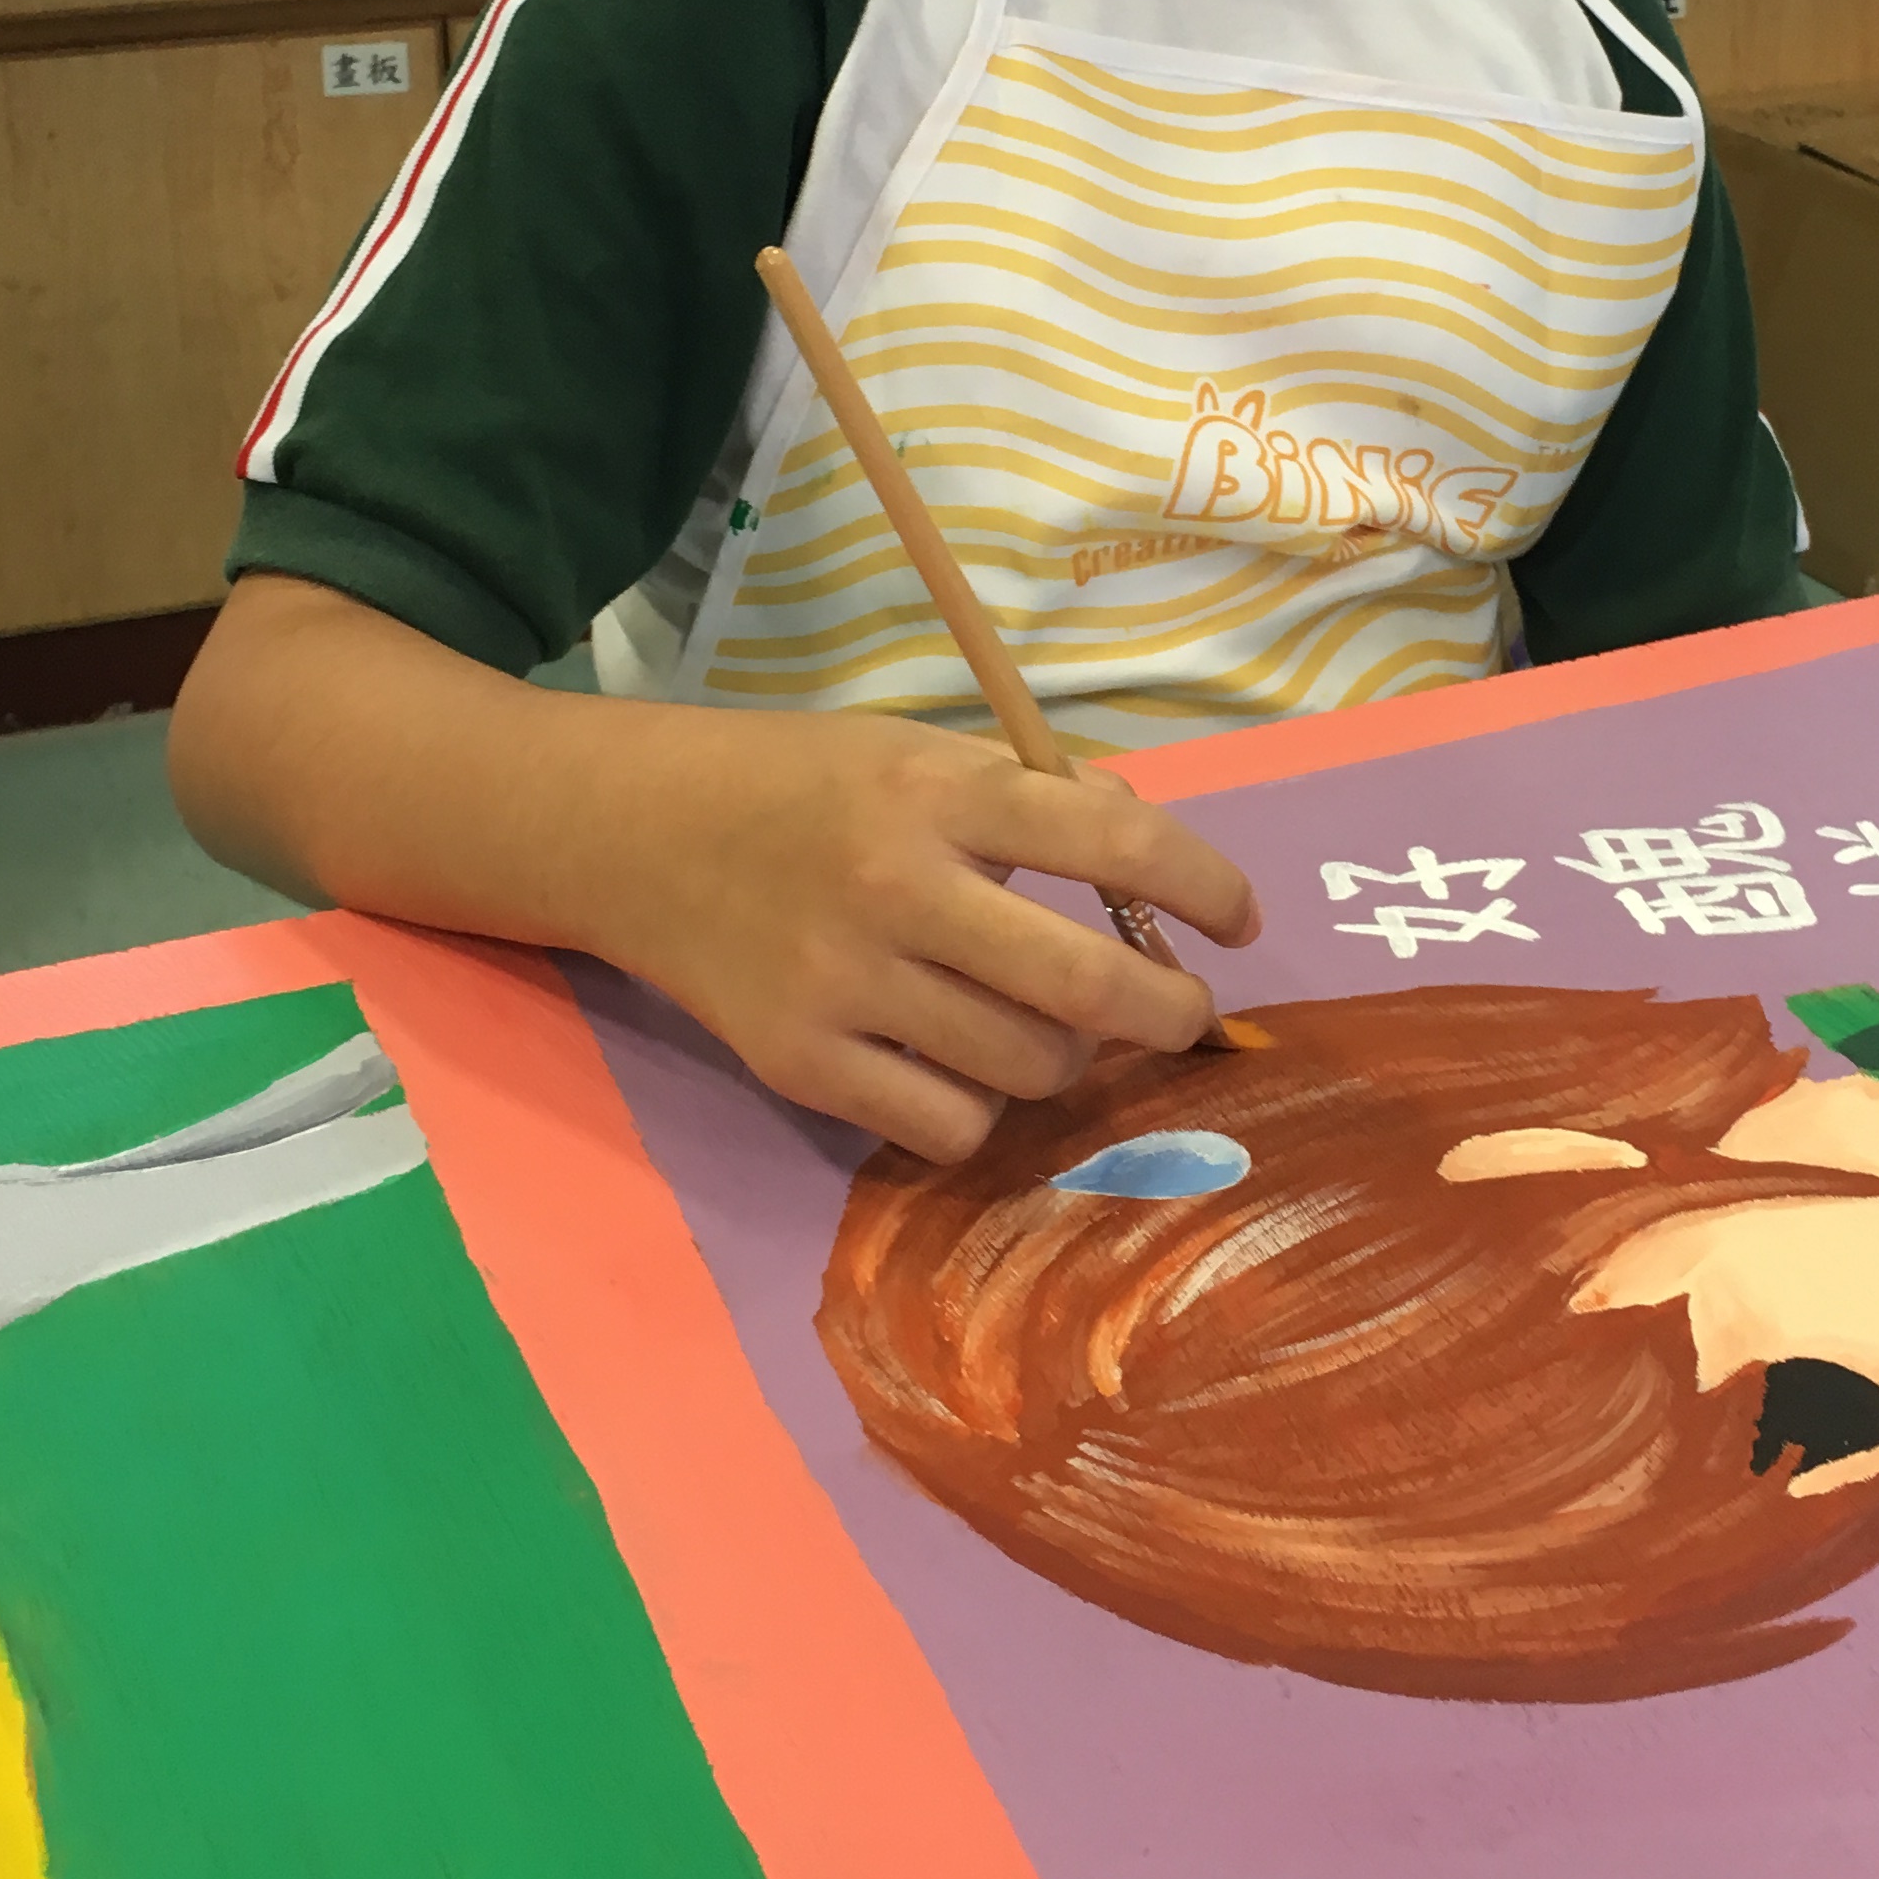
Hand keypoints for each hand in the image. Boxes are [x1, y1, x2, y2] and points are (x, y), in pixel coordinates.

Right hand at [594, 712, 1259, 1162]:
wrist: (637, 833)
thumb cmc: (803, 784)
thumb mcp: (919, 751)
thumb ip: (1033, 797)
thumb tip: (1152, 859)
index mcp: (940, 791)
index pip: (1112, 842)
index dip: (1204, 886)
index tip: (1241, 919)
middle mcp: (897, 886)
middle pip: (1083, 986)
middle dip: (1168, 1012)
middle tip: (1185, 1013)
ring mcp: (845, 985)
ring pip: (1026, 1068)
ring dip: (1070, 1057)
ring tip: (1052, 1026)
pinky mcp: (801, 1064)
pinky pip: (947, 1126)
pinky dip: (982, 1109)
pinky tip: (966, 1066)